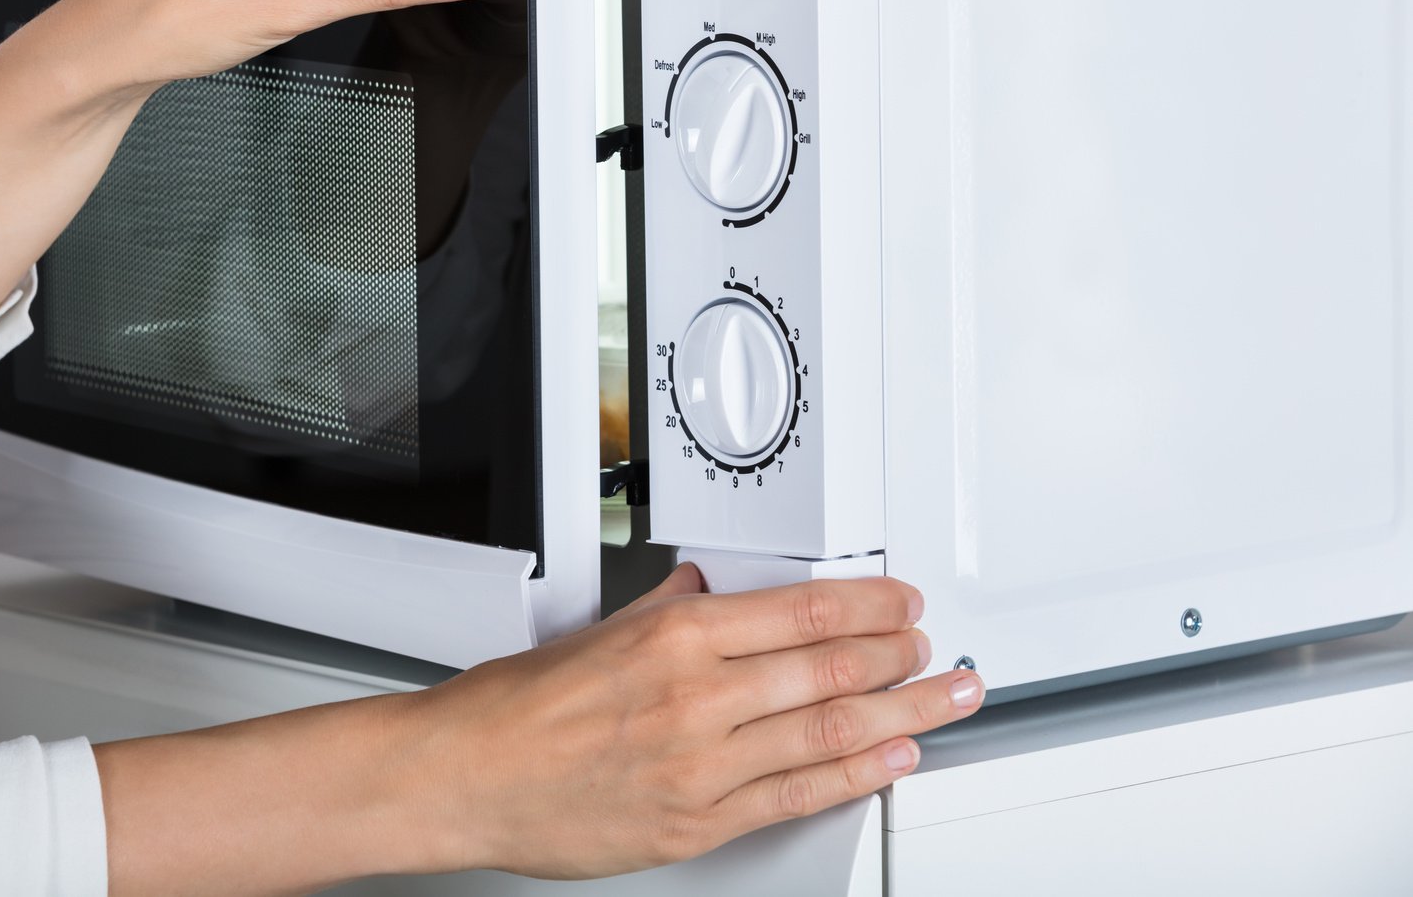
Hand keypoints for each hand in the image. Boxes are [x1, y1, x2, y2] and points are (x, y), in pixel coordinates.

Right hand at [409, 563, 980, 877]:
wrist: (467, 777)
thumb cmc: (518, 707)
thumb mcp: (599, 629)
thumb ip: (668, 607)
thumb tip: (714, 590)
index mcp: (672, 636)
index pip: (801, 611)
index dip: (868, 605)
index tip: (900, 601)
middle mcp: (696, 697)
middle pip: (830, 669)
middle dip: (900, 657)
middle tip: (936, 651)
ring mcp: (702, 764)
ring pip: (829, 731)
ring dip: (903, 714)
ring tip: (944, 699)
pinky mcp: (699, 822)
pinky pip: (797, 794)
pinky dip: (855, 774)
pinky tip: (891, 759)